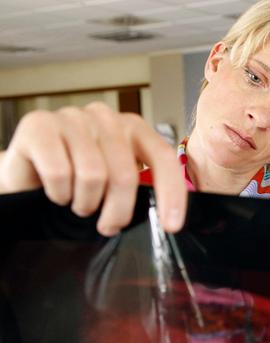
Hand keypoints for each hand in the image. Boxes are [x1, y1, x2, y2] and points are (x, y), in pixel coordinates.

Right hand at [0, 102, 186, 235]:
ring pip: (92, 176)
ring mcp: (72, 117)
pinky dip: (58, 193)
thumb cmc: (75, 181)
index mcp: (133, 128)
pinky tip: (56, 192)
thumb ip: (139, 188)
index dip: (171, 194)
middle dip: (118, 211)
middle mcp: (105, 117)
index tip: (171, 226)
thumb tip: (167, 219)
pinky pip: (59, 172)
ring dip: (84, 203)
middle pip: (125, 175)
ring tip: (78, 203)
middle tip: (108, 225)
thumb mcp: (114, 182)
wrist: (25, 172)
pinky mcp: (39, 125)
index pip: (163, 158)